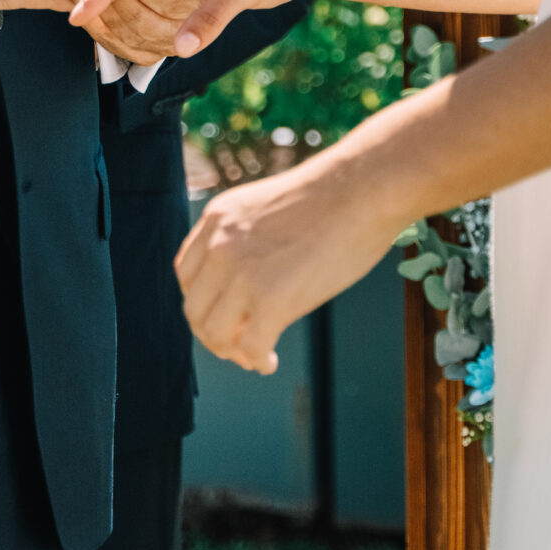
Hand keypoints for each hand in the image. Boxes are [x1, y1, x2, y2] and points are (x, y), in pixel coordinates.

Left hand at [178, 146, 401, 374]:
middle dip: (213, 334)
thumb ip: (246, 240)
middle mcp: (220, 246)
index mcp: (217, 219)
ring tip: (255, 355)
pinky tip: (270, 361)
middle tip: (238, 344)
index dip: (203, 302)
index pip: (187, 274)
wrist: (363, 187)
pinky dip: (257, 361)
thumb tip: (249, 284)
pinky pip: (249, 348)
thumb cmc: (332, 197)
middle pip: (194, 309)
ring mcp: (242, 274)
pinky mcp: (271, 300)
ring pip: (214, 334)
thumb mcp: (267, 208)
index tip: (226, 315)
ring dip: (231, 352)